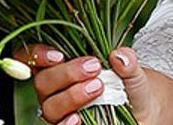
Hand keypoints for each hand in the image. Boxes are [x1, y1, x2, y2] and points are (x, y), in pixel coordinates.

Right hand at [17, 45, 172, 124]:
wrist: (140, 109)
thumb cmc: (128, 84)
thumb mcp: (132, 70)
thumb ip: (128, 62)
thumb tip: (120, 56)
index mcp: (59, 64)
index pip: (32, 56)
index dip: (37, 54)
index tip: (59, 55)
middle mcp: (54, 88)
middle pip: (42, 81)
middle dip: (66, 74)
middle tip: (93, 68)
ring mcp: (60, 111)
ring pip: (49, 106)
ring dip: (70, 97)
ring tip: (96, 88)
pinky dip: (66, 124)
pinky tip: (78, 119)